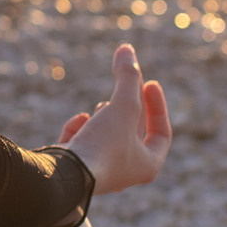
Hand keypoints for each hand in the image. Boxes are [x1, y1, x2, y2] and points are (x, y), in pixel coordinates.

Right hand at [58, 42, 170, 194]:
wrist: (65, 177)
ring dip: (106, 117)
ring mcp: (99, 172)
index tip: (150, 82)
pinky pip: (83, 144)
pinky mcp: (75, 169)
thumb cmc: (103, 146)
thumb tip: (126, 49)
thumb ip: (127, 78)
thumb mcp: (123, 106)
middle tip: (126, 82)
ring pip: (108, 137)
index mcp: (147, 165)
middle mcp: (125, 173)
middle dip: (130, 106)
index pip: (161, 132)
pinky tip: (80, 120)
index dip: (158, 105)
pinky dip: (82, 128)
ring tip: (103, 106)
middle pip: (134, 132)